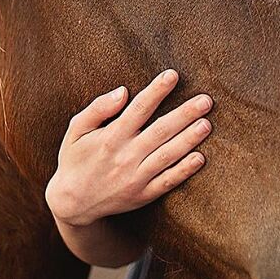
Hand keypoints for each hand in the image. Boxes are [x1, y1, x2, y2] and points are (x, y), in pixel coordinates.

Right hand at [45, 70, 212, 227]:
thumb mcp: (76, 130)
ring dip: (189, 139)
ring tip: (207, 124)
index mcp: (111, 137)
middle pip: (161, 131)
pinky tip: (200, 158)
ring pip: (168, 155)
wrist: (72, 203)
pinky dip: (184, 171)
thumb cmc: (75, 159)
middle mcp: (126, 156)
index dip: (157, 91)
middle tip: (206, 100)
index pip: (139, 108)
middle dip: (185, 114)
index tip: (173, 75)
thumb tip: (123, 91)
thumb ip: (98, 108)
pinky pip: (167, 182)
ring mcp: (136, 178)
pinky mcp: (143, 194)